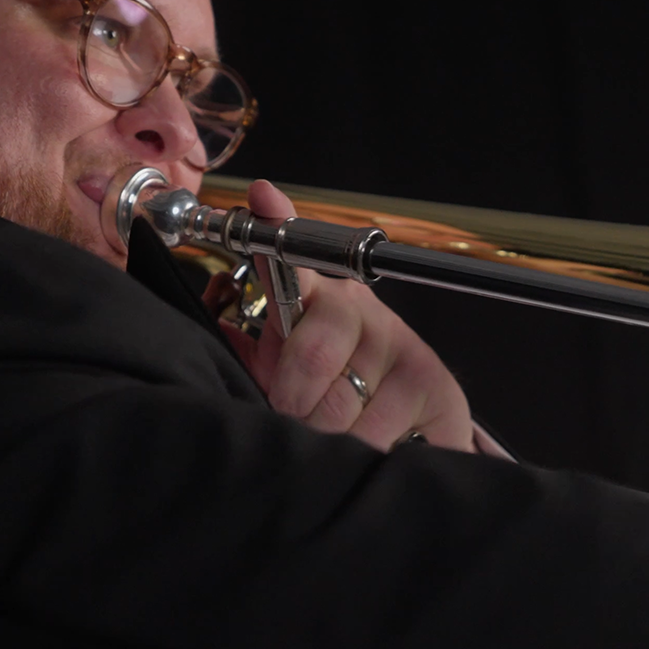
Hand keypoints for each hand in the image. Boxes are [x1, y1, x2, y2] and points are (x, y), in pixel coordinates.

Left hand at [221, 180, 474, 452]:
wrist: (406, 432)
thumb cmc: (332, 397)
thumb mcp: (281, 373)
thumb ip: (247, 350)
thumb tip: (213, 323)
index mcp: (320, 301)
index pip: (297, 260)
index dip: (279, 229)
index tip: (264, 196)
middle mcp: (364, 313)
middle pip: (312, 353)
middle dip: (291, 400)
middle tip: (292, 414)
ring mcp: (405, 347)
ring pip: (339, 407)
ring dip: (323, 436)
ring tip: (328, 434)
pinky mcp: (436, 385)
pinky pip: (374, 433)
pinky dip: (358, 452)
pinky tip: (363, 443)